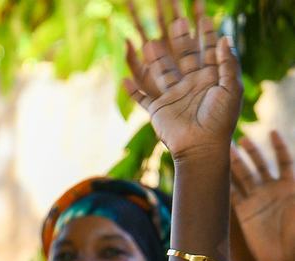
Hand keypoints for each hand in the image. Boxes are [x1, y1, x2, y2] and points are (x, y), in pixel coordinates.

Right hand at [123, 0, 241, 161]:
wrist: (200, 147)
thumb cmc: (219, 120)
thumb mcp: (231, 89)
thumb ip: (228, 64)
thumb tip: (224, 38)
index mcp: (211, 80)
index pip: (209, 53)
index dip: (207, 36)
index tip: (204, 18)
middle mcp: (191, 85)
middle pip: (184, 57)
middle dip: (180, 40)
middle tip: (177, 22)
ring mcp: (173, 96)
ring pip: (161, 72)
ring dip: (155, 58)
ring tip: (149, 42)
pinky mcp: (158, 109)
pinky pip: (141, 98)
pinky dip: (132, 91)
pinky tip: (125, 79)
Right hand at [230, 131, 294, 260]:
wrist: (284, 257)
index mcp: (289, 186)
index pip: (283, 160)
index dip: (278, 147)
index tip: (271, 132)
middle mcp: (271, 189)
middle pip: (260, 164)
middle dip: (251, 151)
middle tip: (240, 139)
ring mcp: (256, 199)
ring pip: (243, 176)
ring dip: (234, 163)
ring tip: (224, 150)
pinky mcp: (243, 211)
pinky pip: (231, 194)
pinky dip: (223, 184)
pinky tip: (214, 174)